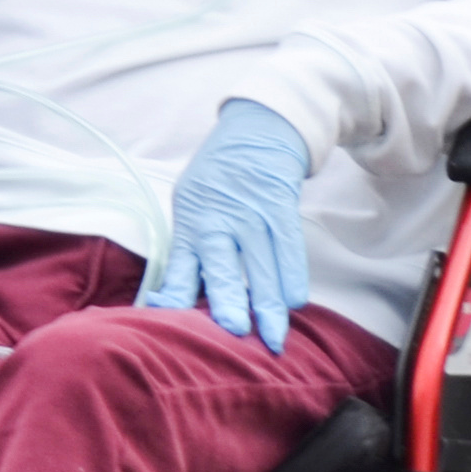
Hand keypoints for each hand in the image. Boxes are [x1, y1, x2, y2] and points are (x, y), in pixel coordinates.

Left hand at [136, 100, 309, 351]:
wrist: (255, 132)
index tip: (180, 329)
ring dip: (269, 306)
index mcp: (189, 227)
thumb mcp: (190, 208)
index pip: (180, 272)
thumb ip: (189, 253)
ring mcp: (251, 215)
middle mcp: (217, 223)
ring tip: (274, 339)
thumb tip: (175, 302)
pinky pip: (289, 247)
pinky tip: (294, 302)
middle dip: (229, 304)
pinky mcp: (280, 207)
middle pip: (222, 271)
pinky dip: (293, 276)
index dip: (179, 301)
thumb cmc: (217, 182)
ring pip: (261, 268)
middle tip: (237, 335)